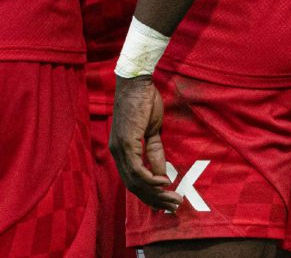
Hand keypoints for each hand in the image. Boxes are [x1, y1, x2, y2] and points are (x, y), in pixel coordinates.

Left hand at [109, 75, 181, 212]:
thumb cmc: (143, 102)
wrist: (137, 83)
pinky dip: (151, 179)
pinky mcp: (126, 142)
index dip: (148, 194)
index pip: (132, 180)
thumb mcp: (152, 132)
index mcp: (121, 150)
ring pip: (136, 181)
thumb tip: (162, 175)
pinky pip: (138, 169)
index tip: (165, 203)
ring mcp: (119, 148)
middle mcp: (116, 152)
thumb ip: (154, 152)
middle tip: (173, 207)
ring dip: (156, 193)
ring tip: (173, 199)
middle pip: (134, 185)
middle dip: (154, 199)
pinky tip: (164, 182)